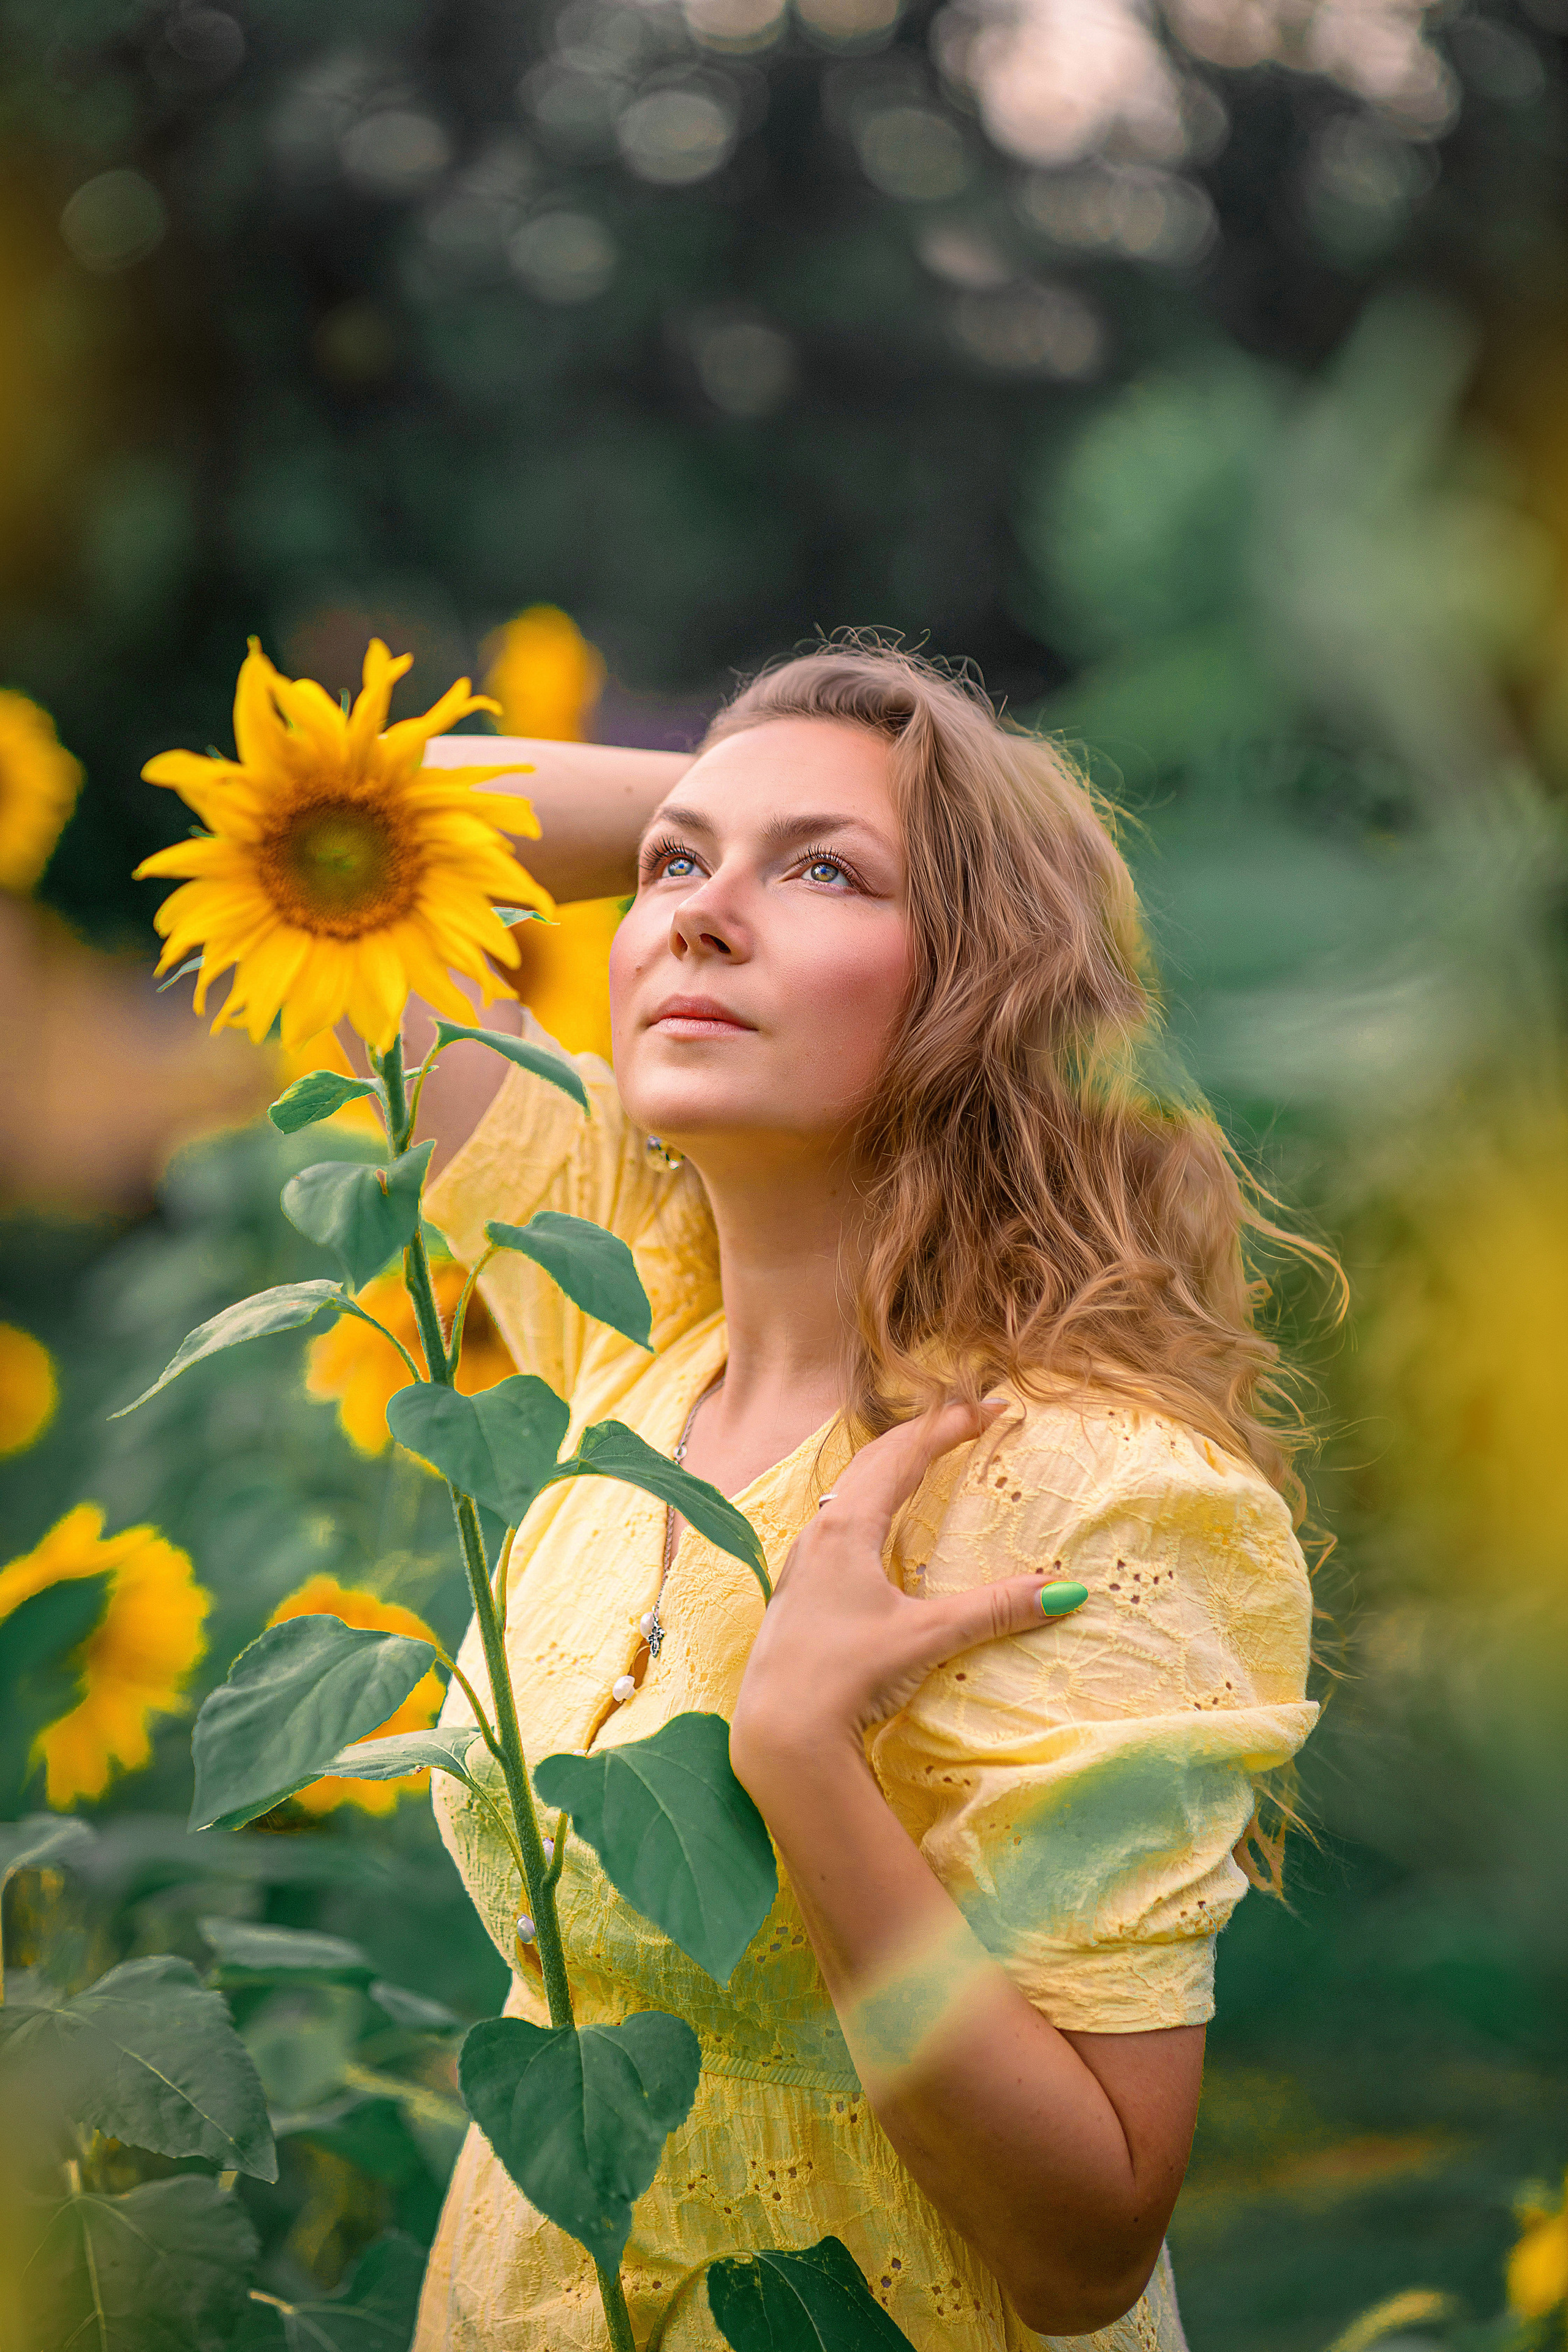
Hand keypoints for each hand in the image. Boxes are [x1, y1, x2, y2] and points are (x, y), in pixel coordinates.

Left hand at [730, 1398, 1087, 1793]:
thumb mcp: (926, 1637)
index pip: (906, 1454)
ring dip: (890, 1464)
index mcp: (847, 1527)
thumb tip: (1065, 1591)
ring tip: (927, 1458)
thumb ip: (993, 1609)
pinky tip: (879, 1526)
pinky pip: (838, 1519)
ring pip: (850, 1487)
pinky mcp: (799, 1588)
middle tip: (968, 1421)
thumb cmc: (847, 1675)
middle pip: (874, 1458)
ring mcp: (804, 1559)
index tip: (993, 1408)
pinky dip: (869, 1499)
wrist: (780, 1731)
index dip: (951, 1426)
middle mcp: (820, 1532)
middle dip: (924, 1433)